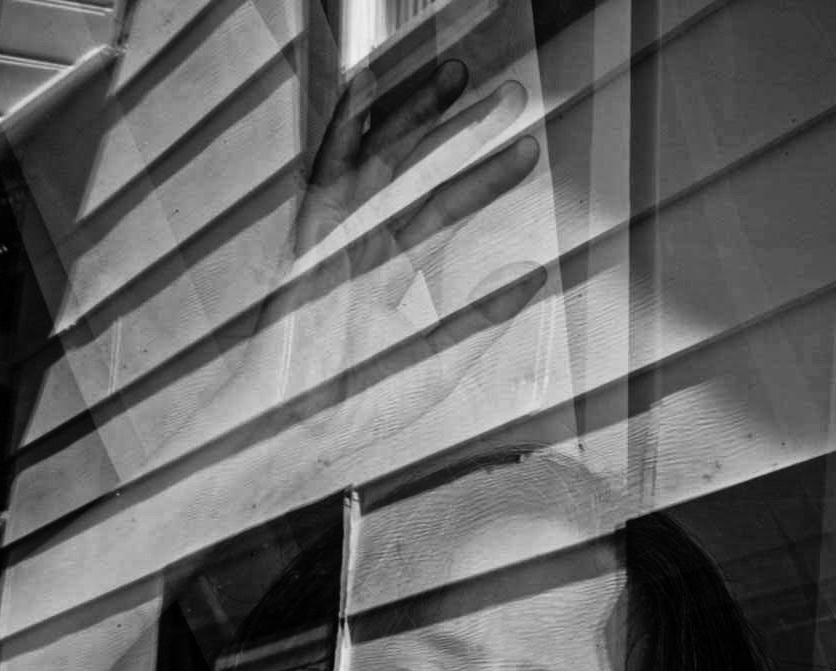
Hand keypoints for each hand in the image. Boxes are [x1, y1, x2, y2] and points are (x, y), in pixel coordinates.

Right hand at [280, 59, 545, 398]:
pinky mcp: (306, 236)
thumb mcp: (440, 361)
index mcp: (383, 272)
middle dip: (459, 132)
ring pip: (378, 160)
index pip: (442, 212)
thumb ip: (484, 317)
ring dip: (414, 114)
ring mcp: (332, 237)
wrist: (300, 428)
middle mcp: (359, 245)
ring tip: (459, 76)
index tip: (527, 150)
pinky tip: (367, 85)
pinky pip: (325, 169)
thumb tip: (534, 275)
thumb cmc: (359, 404)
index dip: (484, 179)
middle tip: (508, 96)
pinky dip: (343, 127)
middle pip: (415, 173)